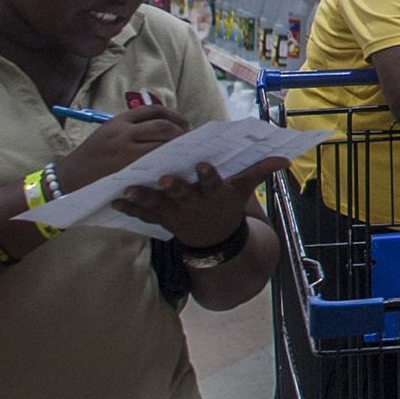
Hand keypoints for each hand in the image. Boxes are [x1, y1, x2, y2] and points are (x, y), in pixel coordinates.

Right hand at [54, 105, 190, 192]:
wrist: (68, 180)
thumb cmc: (90, 161)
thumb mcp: (106, 137)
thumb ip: (130, 131)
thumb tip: (163, 132)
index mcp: (118, 122)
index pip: (153, 110)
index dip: (174, 116)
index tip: (185, 124)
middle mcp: (123, 132)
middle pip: (162, 126)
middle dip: (181, 132)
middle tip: (191, 142)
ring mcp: (125, 150)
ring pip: (161, 143)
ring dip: (178, 148)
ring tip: (187, 155)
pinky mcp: (127, 168)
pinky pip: (155, 162)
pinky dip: (169, 163)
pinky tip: (176, 168)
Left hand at [113, 158, 284, 246]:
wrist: (214, 240)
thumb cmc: (227, 206)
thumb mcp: (244, 191)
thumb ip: (259, 171)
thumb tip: (285, 159)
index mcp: (214, 194)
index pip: (213, 184)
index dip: (210, 176)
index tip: (205, 165)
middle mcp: (194, 205)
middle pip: (183, 195)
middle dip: (174, 187)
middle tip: (164, 178)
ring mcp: (175, 214)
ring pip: (158, 205)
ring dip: (143, 198)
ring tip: (128, 189)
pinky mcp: (160, 219)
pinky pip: (143, 214)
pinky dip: (129, 208)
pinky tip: (114, 199)